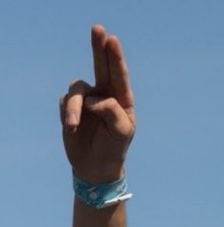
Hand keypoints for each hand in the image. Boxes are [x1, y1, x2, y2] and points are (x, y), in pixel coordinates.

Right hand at [60, 25, 135, 183]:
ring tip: (74, 126)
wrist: (96, 165)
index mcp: (122, 99)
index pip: (119, 74)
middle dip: (98, 47)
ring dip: (74, 108)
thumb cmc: (114, 147)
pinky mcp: (71, 107)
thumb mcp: (121, 131)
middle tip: (98, 29)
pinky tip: (73, 129)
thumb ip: (111, 110)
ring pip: (77, 90)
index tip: (112, 40)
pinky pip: (66, 103)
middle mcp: (104, 94)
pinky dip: (68, 115)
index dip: (115, 57)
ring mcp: (87, 99)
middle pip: (100, 66)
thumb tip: (93, 97)